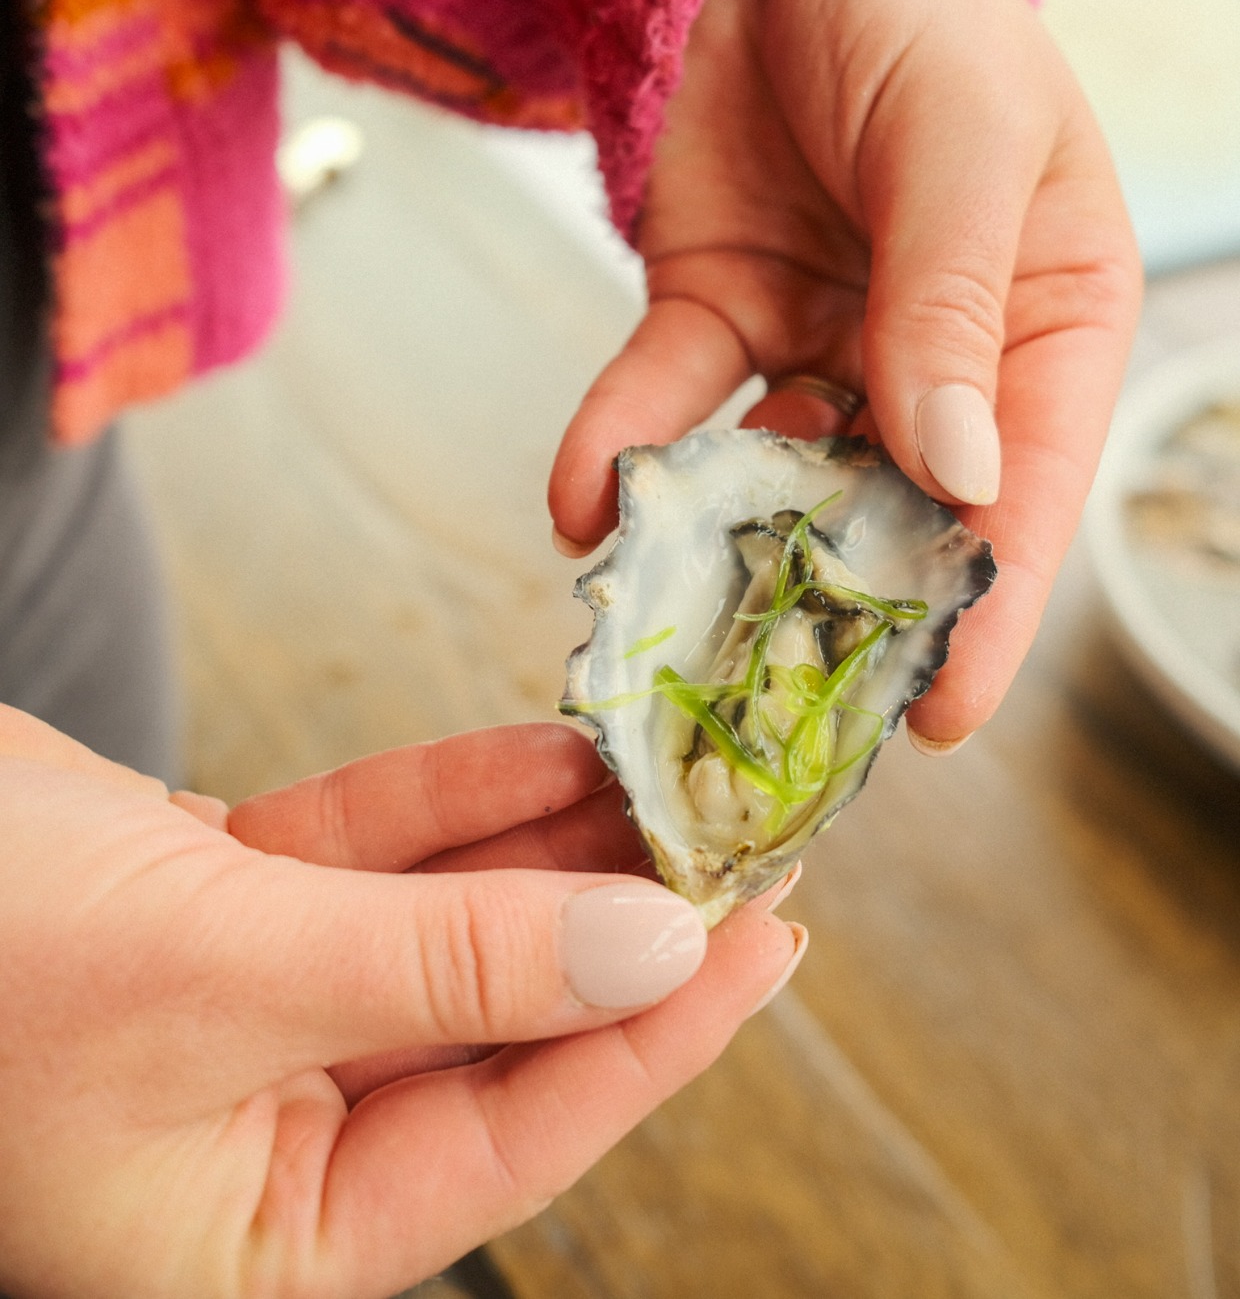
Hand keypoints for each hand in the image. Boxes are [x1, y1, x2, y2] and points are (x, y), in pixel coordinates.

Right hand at [0, 707, 797, 1296]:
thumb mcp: (223, 967)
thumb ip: (445, 962)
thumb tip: (649, 945)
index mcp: (254, 1234)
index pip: (513, 1134)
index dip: (654, 1031)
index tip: (770, 938)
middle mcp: (259, 1137)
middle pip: (495, 1019)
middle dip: (617, 919)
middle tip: (745, 834)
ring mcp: (243, 1012)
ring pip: (442, 924)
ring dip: (553, 846)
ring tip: (671, 771)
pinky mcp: (217, 904)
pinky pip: (370, 855)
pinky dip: (456, 800)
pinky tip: (554, 747)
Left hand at [550, 0, 1141, 745]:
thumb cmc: (916, 10)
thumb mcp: (963, 143)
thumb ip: (951, 303)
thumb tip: (957, 475)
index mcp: (1045, 324)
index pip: (1025, 488)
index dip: (985, 603)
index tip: (939, 711)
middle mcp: (937, 357)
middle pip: (895, 510)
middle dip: (836, 606)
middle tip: (774, 707)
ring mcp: (817, 344)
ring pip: (772, 479)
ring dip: (718, 549)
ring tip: (659, 621)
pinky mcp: (713, 312)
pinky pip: (664, 402)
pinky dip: (619, 447)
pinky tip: (578, 495)